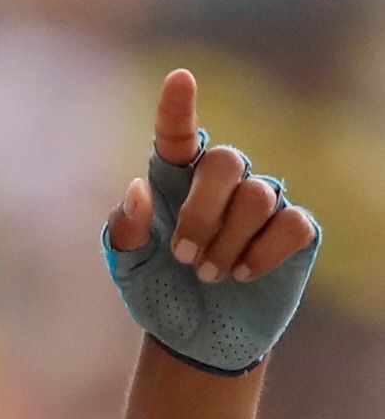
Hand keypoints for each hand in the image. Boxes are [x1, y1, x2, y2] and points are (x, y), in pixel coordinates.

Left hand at [101, 70, 319, 374]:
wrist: (194, 340)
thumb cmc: (158, 293)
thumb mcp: (128, 268)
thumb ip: (124, 230)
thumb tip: (137, 189)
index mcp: (175, 181)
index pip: (178, 135)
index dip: (179, 108)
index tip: (178, 78)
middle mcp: (222, 183)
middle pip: (226, 161)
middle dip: (202, 213)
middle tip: (183, 258)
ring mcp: (261, 203)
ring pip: (257, 196)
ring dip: (227, 244)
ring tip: (209, 276)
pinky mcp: (294, 231)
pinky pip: (290, 223)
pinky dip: (262, 254)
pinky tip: (244, 276)